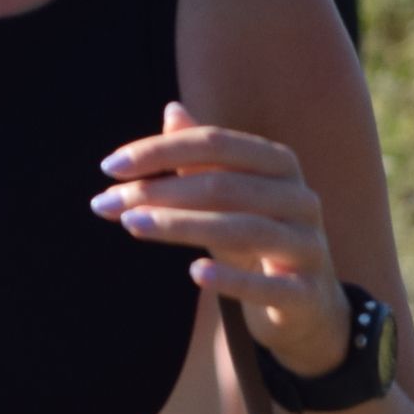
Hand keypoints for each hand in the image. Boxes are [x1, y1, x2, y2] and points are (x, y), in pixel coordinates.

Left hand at [96, 101, 353, 378]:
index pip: (215, 143)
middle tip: (104, 204)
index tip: (109, 166)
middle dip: (158, 192)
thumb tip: (172, 110)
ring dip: (180, 226)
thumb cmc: (255, 235)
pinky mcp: (307, 293)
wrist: (305, 303)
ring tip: (131, 225)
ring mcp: (309, 245)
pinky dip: (233, 278)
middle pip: (223, 185)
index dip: (160, 151)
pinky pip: (271, 285)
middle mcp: (300, 198)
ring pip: (244, 229)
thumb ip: (200, 158)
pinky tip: (195, 271)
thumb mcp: (227, 195)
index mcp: (278, 164)